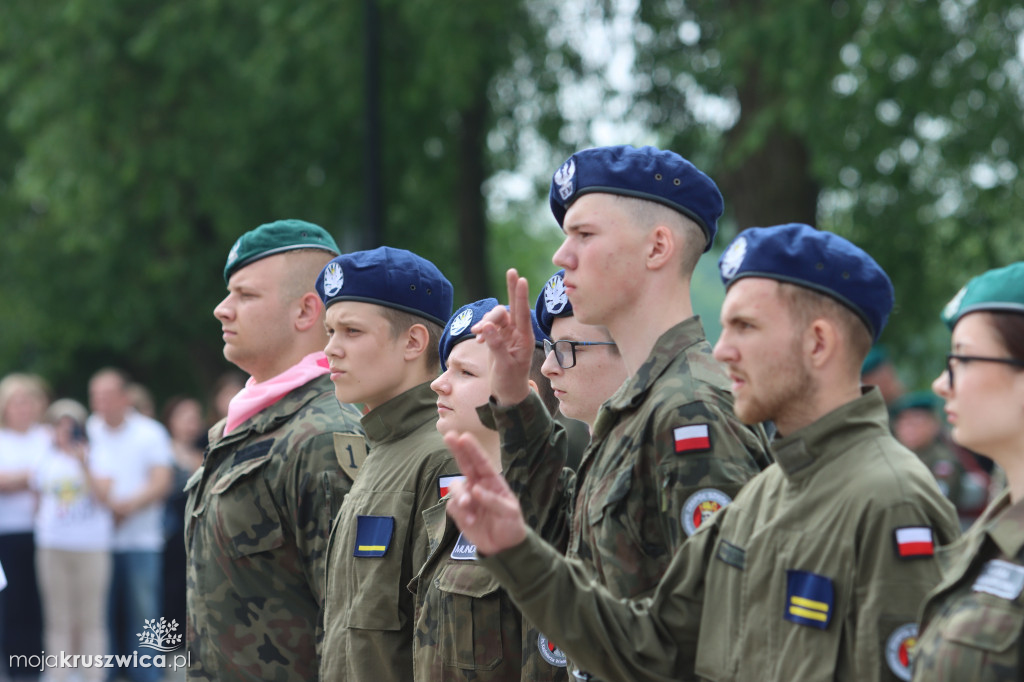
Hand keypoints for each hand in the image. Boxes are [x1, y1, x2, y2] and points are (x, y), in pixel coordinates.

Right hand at [444, 431, 527, 554]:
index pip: (482, 462)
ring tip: (469, 507)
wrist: (503, 547)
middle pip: (464, 464)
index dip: (473, 449)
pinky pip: (453, 506)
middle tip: (449, 436)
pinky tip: (471, 522)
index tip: (464, 436)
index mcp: (493, 482)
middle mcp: (478, 485)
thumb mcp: (510, 512)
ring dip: (460, 495)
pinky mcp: (459, 512)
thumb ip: (494, 500)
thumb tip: (475, 489)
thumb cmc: (511, 524)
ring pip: (455, 487)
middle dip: (457, 450)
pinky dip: (460, 513)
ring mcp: (467, 498)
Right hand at [472, 268, 534, 405]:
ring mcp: (508, 334)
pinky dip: (482, 328)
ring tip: (476, 334)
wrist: (508, 393)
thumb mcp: (504, 365)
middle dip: (505, 298)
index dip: (521, 295)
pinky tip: (477, 338)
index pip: (522, 313)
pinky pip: (489, 325)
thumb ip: (496, 345)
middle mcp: (518, 333)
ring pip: (496, 316)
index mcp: (525, 339)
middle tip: (506, 282)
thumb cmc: (510, 381)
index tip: (521, 278)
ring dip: (485, 321)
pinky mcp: (498, 337)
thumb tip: (486, 326)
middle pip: (509, 309)